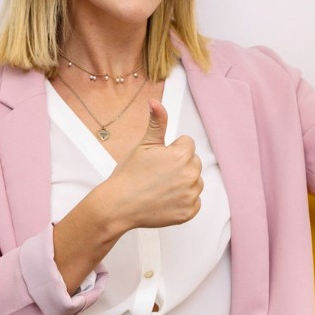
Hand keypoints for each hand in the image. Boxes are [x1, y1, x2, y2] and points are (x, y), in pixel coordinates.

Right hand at [93, 100, 202, 230]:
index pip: (188, 144)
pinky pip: (194, 201)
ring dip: (183, 183)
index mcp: (182, 155)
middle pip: (193, 162)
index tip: (158, 160)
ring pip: (195, 181)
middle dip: (179, 165)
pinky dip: (183, 201)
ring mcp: (190, 195)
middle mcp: (190, 175)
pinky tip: (165, 200)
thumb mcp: (144, 144)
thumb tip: (155, 102)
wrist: (118, 206)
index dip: (172, 150)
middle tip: (158, 174)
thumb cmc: (129, 174)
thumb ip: (157, 121)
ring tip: (161, 187)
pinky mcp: (189, 212)